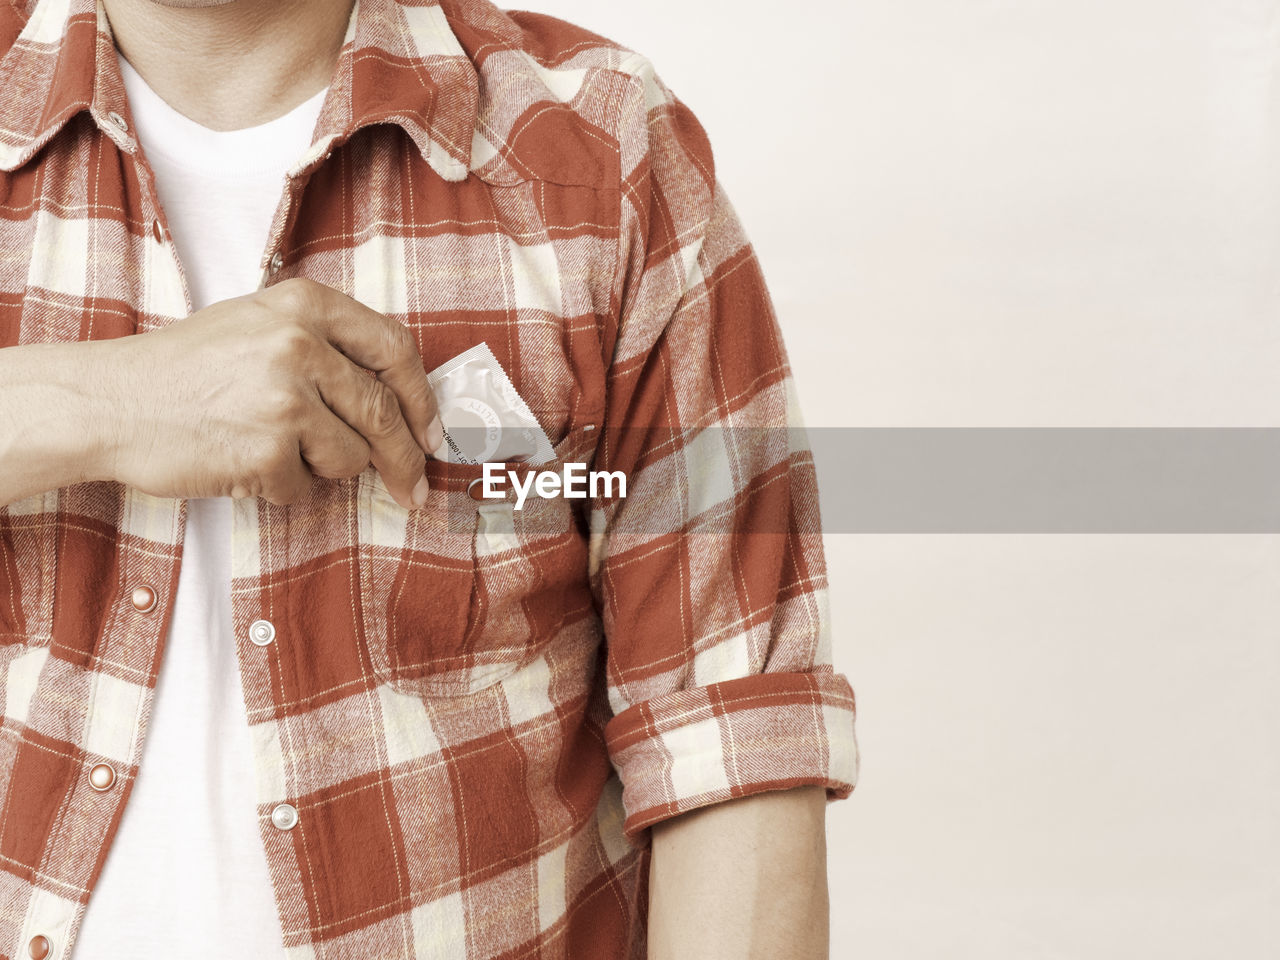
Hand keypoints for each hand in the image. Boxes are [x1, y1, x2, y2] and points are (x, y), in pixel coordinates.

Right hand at [101, 277, 442, 508]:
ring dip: (323, 467)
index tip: (432, 432)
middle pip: (385, 413)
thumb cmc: (188, 368)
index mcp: (305, 304)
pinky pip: (305, 486)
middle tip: (415, 488)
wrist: (110, 402)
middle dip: (406, 460)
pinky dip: (282, 486)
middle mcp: (300, 344)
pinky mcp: (267, 450)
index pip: (396, 349)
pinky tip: (243, 463)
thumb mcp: (260, 325)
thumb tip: (402, 401)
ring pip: (351, 456)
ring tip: (272, 447)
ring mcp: (285, 397)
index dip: (423, 398)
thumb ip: (329, 347)